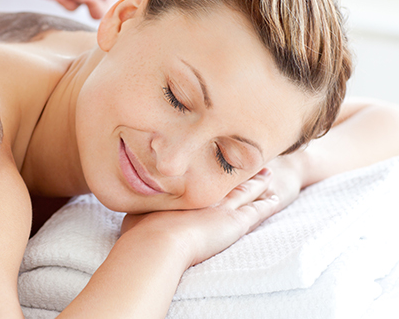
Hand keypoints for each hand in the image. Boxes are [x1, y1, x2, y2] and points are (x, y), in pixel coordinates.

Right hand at [120, 169, 283, 266]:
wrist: (158, 244)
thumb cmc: (142, 230)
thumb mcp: (136, 210)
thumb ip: (137, 200)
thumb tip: (122, 189)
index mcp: (183, 189)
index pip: (202, 173)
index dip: (210, 165)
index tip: (215, 155)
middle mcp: (205, 193)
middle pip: (226, 177)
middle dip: (237, 168)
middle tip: (247, 156)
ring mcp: (222, 207)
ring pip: (245, 190)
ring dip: (257, 181)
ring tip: (266, 172)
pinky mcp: (235, 223)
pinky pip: (257, 211)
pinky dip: (267, 204)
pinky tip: (276, 198)